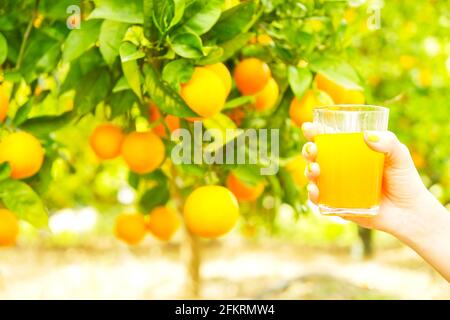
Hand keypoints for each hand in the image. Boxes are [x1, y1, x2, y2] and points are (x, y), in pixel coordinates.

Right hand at [301, 122, 429, 237]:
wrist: (410, 213)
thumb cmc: (405, 181)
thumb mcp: (399, 156)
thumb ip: (388, 142)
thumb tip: (366, 135)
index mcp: (352, 153)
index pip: (328, 139)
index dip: (315, 133)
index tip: (308, 128)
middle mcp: (341, 169)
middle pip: (316, 157)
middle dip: (308, 151)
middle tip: (312, 150)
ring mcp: (338, 187)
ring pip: (314, 177)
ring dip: (308, 171)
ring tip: (315, 170)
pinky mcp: (338, 205)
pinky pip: (320, 200)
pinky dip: (313, 195)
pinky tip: (315, 190)